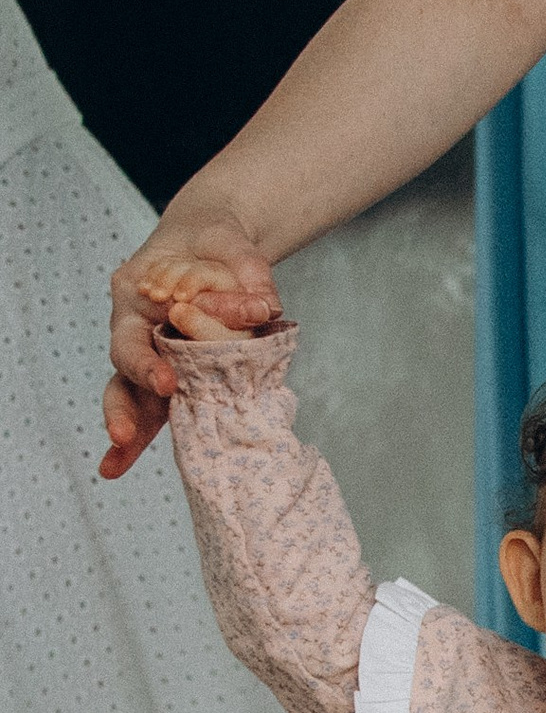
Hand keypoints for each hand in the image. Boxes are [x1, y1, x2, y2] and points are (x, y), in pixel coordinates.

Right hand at [104, 209, 280, 477]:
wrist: (212, 245)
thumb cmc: (216, 243)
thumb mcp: (232, 246)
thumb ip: (248, 272)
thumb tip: (266, 306)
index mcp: (136, 296)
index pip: (133, 336)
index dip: (145, 362)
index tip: (165, 381)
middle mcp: (138, 331)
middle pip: (122, 375)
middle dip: (124, 407)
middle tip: (125, 435)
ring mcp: (152, 357)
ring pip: (132, 398)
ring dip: (126, 433)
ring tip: (113, 466)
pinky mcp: (172, 377)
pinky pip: (156, 410)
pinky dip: (137, 442)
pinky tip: (114, 469)